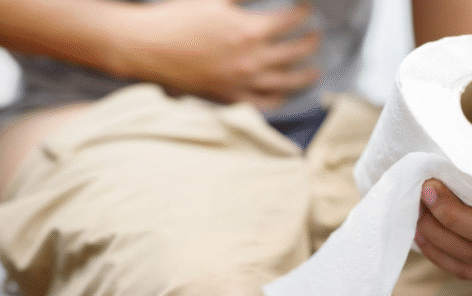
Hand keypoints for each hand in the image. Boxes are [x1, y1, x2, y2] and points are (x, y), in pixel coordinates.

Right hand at [119, 0, 320, 109]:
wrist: (150, 48)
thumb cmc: (178, 18)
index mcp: (249, 31)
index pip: (289, 21)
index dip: (302, 13)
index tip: (307, 10)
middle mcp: (251, 60)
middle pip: (294, 53)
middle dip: (310, 43)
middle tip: (316, 38)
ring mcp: (242, 82)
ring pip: (285, 83)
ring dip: (304, 77)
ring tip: (315, 72)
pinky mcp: (230, 97)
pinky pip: (262, 104)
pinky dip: (277, 100)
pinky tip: (284, 96)